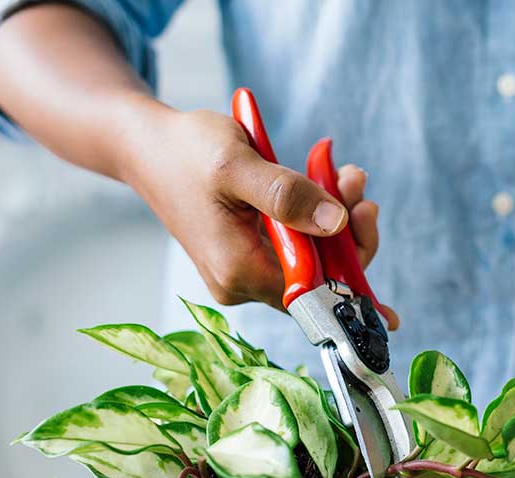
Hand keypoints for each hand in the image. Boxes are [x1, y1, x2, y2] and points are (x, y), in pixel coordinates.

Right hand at [120, 106, 379, 308]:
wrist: (147, 148)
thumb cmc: (185, 151)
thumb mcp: (237, 164)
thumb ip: (286, 195)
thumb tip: (335, 224)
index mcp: (240, 270)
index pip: (318, 291)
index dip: (354, 264)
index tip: (367, 216)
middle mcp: (243, 284)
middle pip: (321, 278)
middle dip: (349, 230)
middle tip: (354, 179)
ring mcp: (246, 273)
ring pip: (314, 260)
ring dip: (337, 219)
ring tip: (343, 173)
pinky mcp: (250, 257)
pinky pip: (298, 249)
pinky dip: (317, 219)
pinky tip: (328, 184)